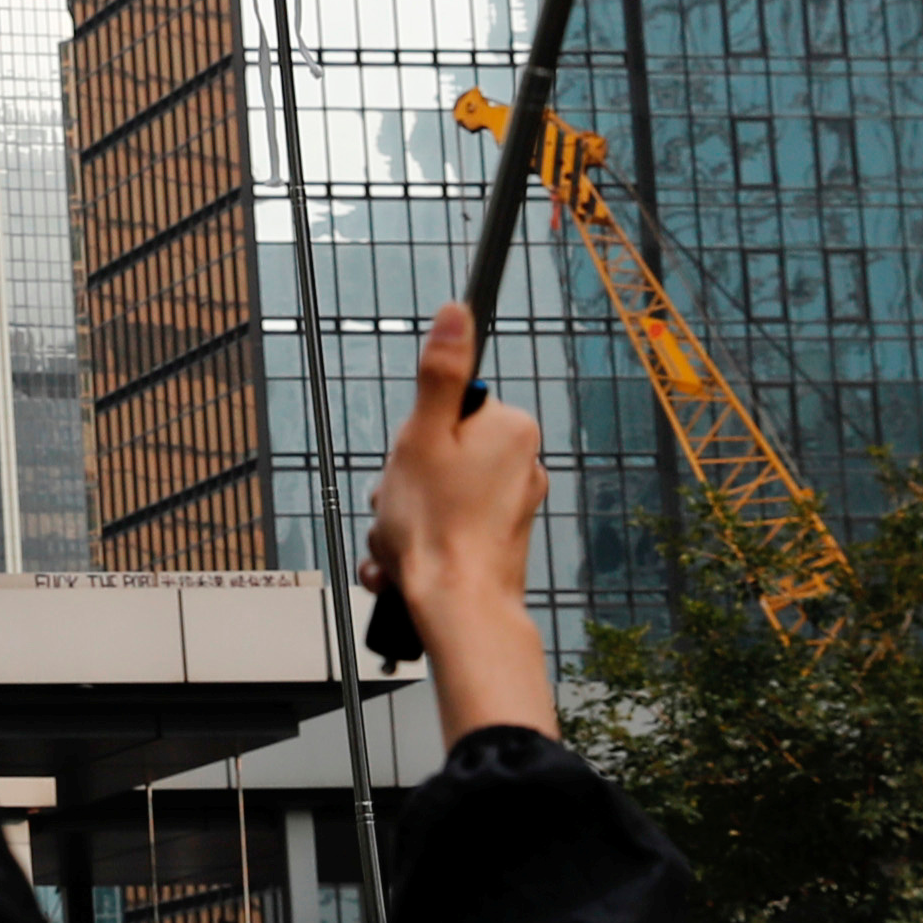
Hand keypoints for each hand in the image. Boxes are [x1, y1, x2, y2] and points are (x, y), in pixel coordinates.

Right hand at [362, 302, 552, 748]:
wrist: (459, 611)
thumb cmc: (438, 528)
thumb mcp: (423, 435)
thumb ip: (440, 372)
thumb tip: (458, 311)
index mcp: (511, 428)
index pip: (447, 407)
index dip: (415, 434)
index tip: (412, 461)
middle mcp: (522, 462)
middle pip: (440, 450)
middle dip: (406, 480)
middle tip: (400, 504)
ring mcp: (513, 504)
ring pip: (437, 491)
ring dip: (404, 515)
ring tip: (399, 541)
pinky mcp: (500, 539)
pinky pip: (447, 525)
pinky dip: (420, 541)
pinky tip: (403, 563)